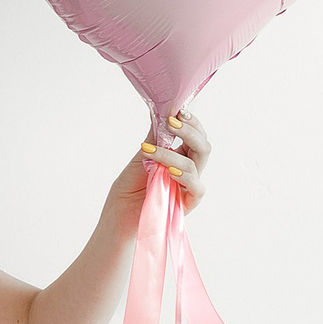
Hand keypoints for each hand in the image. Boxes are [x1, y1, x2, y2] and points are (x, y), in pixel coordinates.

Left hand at [106, 103, 211, 234]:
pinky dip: (185, 176)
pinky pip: (197, 187)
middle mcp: (188, 169)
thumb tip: (161, 109)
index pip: (195, 135)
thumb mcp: (142, 154)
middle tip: (170, 121)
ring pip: (195, 164)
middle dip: (189, 131)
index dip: (190, 122)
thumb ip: (155, 136)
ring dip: (171, 154)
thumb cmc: (129, 186)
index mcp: (180, 155)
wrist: (119, 213)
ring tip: (149, 151)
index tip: (177, 110)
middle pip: (203, 146)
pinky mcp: (187, 203)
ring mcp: (189, 186)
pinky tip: (170, 171)